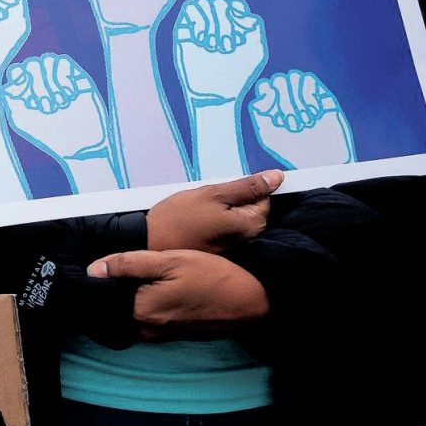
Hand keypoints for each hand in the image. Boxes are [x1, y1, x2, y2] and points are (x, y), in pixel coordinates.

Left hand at [2, 53, 112, 170]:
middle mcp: (42, 81)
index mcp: (27, 90)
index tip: (27, 98)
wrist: (79, 143)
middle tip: (47, 108)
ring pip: (47, 59)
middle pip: (31, 64)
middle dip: (38, 86)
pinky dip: (63, 79)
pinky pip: (63, 61)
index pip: (17, 70)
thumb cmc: (50, 136)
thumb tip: (9, 85)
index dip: (19, 79)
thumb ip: (11, 101)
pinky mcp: (75, 76)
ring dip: (51, 83)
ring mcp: (58, 77)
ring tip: (59, 105)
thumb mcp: (23, 121)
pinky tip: (69, 96)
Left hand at [87, 249, 269, 339]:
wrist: (253, 303)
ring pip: (128, 317)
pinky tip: (150, 289)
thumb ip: (130, 264)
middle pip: (113, 310)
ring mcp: (160, 336)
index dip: (98, 282)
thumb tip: (93, 270)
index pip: (102, 299)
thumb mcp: (171, 260)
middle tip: (116, 268)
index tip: (99, 267)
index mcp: (141, 311)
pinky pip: (144, 322)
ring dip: (125, 299)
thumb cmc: (213, 277)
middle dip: (110, 291)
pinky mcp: (172, 335)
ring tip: (131, 276)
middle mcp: (146, 330)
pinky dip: (140, 307)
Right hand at [146, 170, 281, 250]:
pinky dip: (213, 218)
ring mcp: (233, 246)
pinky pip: (222, 226)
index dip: (243, 187)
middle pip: (248, 207)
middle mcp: (248, 239)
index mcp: (252, 225)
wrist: (149, 242)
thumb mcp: (213, 194)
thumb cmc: (180, 218)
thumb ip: (246, 186)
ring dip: (220, 207)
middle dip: (232, 197)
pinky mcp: (218, 248)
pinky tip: (195, 217)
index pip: (263, 197)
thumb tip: (276, 177)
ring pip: (233, 215)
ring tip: (198, 208)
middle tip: (207, 198)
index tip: (222, 187)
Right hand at [174, 0, 266, 106]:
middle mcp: (215, 23)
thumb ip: (254, 28)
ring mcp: (199, 25)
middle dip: (225, 24)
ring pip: (204, 2)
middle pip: (220, 1)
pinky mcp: (184, 31)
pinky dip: (199, 23)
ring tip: (213, 46)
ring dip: (212, 24)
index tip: (241, 38)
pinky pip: (190, 8)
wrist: (217, 92)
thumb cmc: (238, 74)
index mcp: (233, 25)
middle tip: (228, 47)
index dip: (239, 16)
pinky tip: (202, 42)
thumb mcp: (255, 51)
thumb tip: (244, 14)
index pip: (235, 4)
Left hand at [250, 70, 353, 168]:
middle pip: (278, 80)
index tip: (275, 116)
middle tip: (293, 125)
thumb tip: (259, 100)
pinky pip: (309, 80)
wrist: (323, 159)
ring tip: (305, 123)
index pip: (265, 86)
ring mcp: (303, 94)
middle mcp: (287, 97)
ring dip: (298, 101)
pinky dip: (310, 98)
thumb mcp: (270, 137)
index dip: (268, 97)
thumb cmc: (296, 151)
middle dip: (285, 103)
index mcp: (272, 105)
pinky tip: (315, 114)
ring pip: (294, 77)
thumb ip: (260, 116)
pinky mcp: (320, 94)